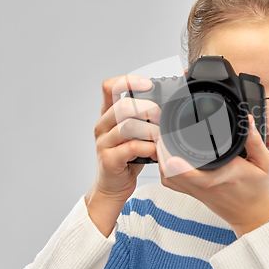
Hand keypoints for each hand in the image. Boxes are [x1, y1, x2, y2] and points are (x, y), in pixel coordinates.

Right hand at [85, 75, 160, 235]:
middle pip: (123, 106)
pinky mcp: (109, 160)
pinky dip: (150, 148)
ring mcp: (104, 143)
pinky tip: (157, 152)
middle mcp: (102, 126)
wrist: (111, 187)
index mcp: (107, 115)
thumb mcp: (133, 133)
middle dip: (148, 109)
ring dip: (151, 130)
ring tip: (161, 137)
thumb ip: (142, 118)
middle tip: (161, 118)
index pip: (109, 87)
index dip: (128, 81)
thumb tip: (166, 104)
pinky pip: (132, 147)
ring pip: (128, 126)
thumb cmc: (126, 158)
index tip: (148, 84)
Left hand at [158, 114, 268, 237]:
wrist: (254, 215)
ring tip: (164, 139)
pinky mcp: (193, 194)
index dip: (181, 163)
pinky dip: (164, 170)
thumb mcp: (264, 162)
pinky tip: (167, 157)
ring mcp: (197, 191)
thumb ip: (254, 141)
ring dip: (162, 159)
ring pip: (168, 176)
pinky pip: (171, 183)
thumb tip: (248, 121)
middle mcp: (205, 184)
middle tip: (165, 130)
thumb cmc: (259, 189)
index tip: (170, 147)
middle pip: (173, 171)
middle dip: (164, 151)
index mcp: (223, 175)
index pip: (197, 172)